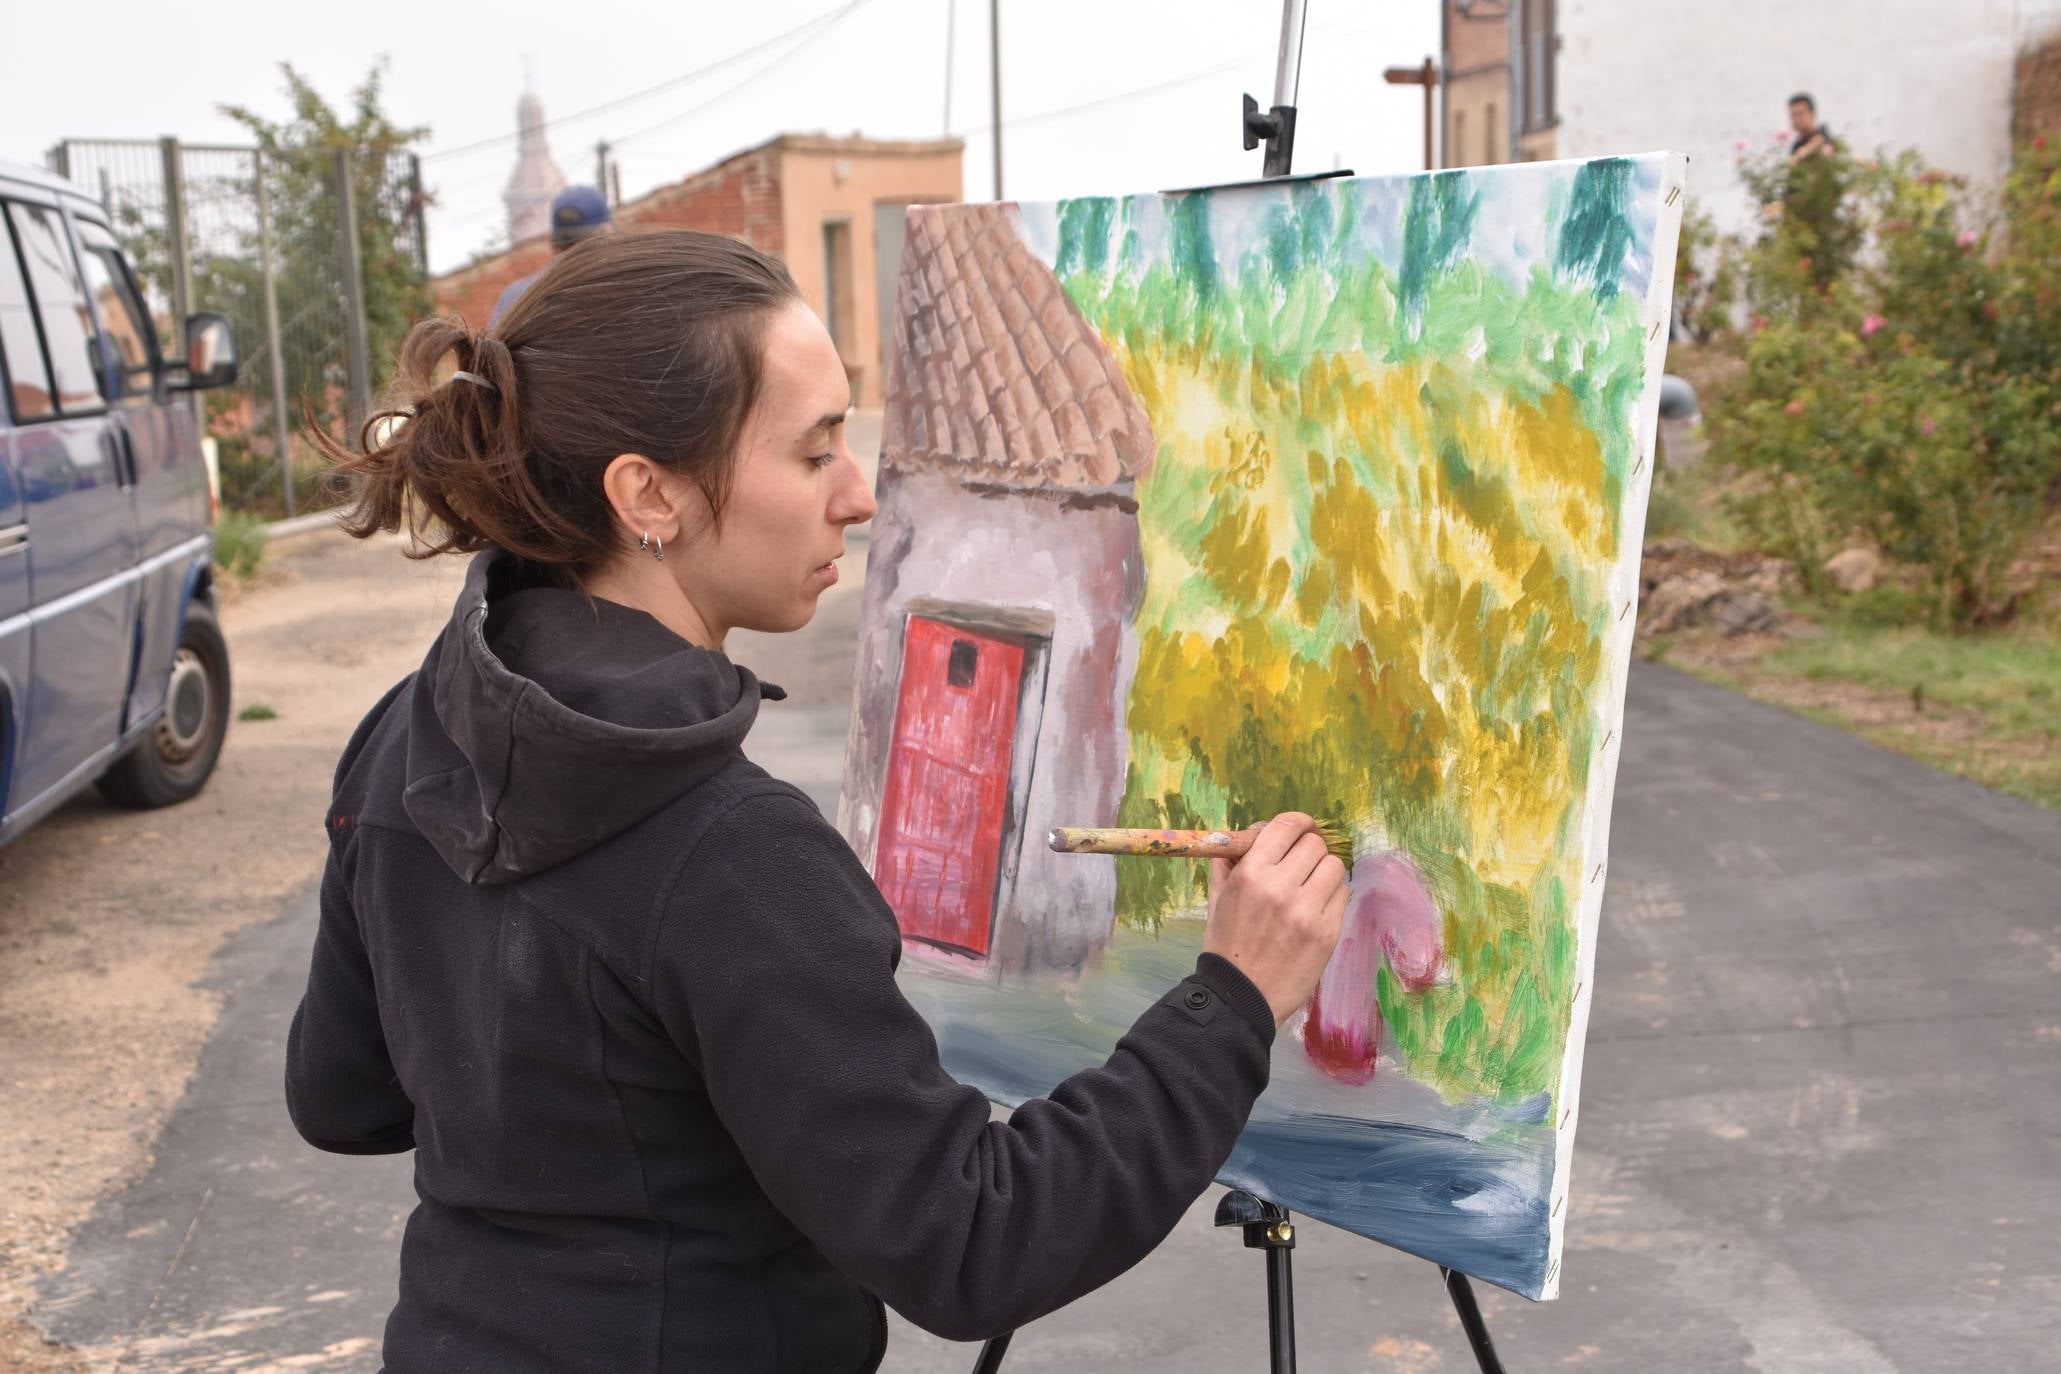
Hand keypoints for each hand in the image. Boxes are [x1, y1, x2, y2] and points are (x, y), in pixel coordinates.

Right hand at [1201, 813, 1348, 1026]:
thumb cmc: (1226, 945)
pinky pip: (1344, 894)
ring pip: (1335, 867)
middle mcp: (1281, 887)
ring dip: (1324, 872)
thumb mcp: (1216, 898)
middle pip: (1315, 844)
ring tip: (1311, 887)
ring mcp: (1308, 911)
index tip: (1301, 828)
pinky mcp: (1328, 932)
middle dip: (1308, 850)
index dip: (1299, 822)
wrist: (1241, 995)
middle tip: (1301, 864)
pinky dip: (1332, 895)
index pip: (1288, 825)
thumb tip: (1251, 835)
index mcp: (1251, 873)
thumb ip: (1230, 862)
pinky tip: (1317, 908)